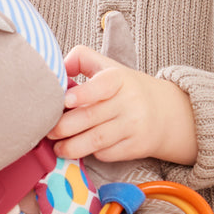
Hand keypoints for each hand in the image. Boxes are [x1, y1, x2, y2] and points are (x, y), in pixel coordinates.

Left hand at [47, 45, 197, 165]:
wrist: (165, 112)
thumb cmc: (125, 88)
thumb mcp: (108, 67)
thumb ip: (81, 59)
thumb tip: (56, 69)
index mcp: (119, 78)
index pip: (102, 85)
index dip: (83, 93)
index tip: (65, 101)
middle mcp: (129, 101)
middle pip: (90, 117)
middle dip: (63, 127)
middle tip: (48, 131)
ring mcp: (134, 125)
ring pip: (96, 140)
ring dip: (71, 147)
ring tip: (58, 147)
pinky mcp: (136, 146)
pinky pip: (107, 154)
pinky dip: (91, 153)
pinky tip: (82, 149)